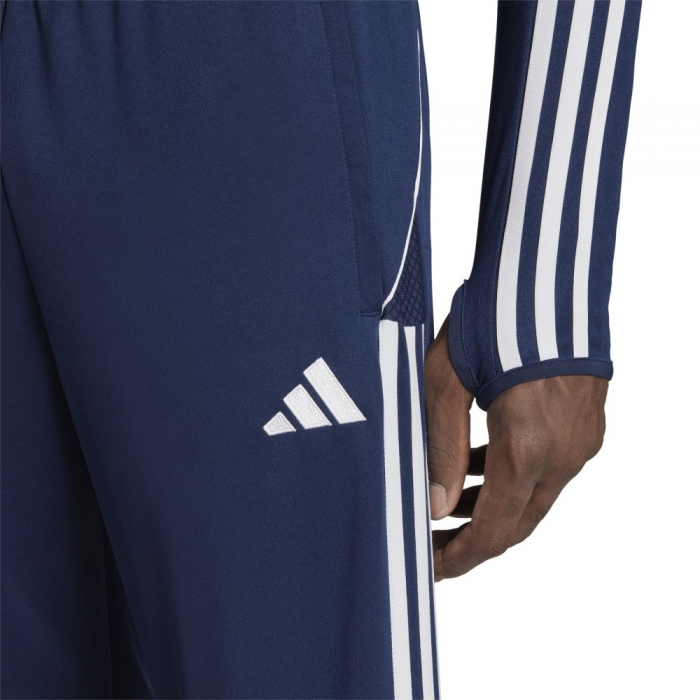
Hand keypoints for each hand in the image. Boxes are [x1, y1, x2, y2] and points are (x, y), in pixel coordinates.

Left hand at [425, 317, 607, 579]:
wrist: (546, 277)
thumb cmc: (492, 319)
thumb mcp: (446, 381)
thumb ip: (440, 448)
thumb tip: (433, 505)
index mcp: (528, 448)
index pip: (492, 531)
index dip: (460, 557)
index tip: (431, 569)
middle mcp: (564, 454)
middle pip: (516, 523)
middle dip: (472, 539)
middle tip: (432, 544)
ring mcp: (581, 440)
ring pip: (533, 497)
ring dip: (491, 507)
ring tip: (446, 504)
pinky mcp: (585, 424)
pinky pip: (548, 469)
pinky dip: (512, 477)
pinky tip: (478, 465)